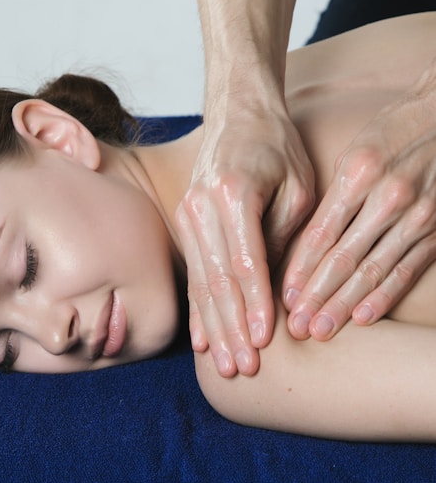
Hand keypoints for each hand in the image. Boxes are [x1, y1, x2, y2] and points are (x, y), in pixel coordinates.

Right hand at [176, 109, 314, 376]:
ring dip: (213, 326)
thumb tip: (276, 291)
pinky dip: (198, 308)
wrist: (238, 113)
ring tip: (223, 364)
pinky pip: (193, 272)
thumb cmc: (276, 147)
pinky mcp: (184, 222)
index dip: (256, 306)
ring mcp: (187, 214)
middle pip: (217, 280)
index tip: (264, 342)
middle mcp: (201, 207)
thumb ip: (283, 239)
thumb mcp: (297, 187)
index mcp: (233, 194)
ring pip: (201, 282)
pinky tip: (200, 337)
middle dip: (231, 328)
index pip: (246, 263)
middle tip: (241, 369)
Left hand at [283, 62, 435, 340]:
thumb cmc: (388, 135)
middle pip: (344, 258)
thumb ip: (332, 200)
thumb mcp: (352, 155)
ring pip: (373, 270)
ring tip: (321, 330)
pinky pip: (406, 269)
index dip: (300, 269)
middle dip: (317, 296)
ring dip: (344, 305)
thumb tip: (306, 247)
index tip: (283, 297)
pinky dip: (384, 296)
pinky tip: (363, 318)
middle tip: (296, 327)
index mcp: (359, 175)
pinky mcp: (435, 230)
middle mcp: (388, 197)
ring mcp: (416, 216)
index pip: (321, 234)